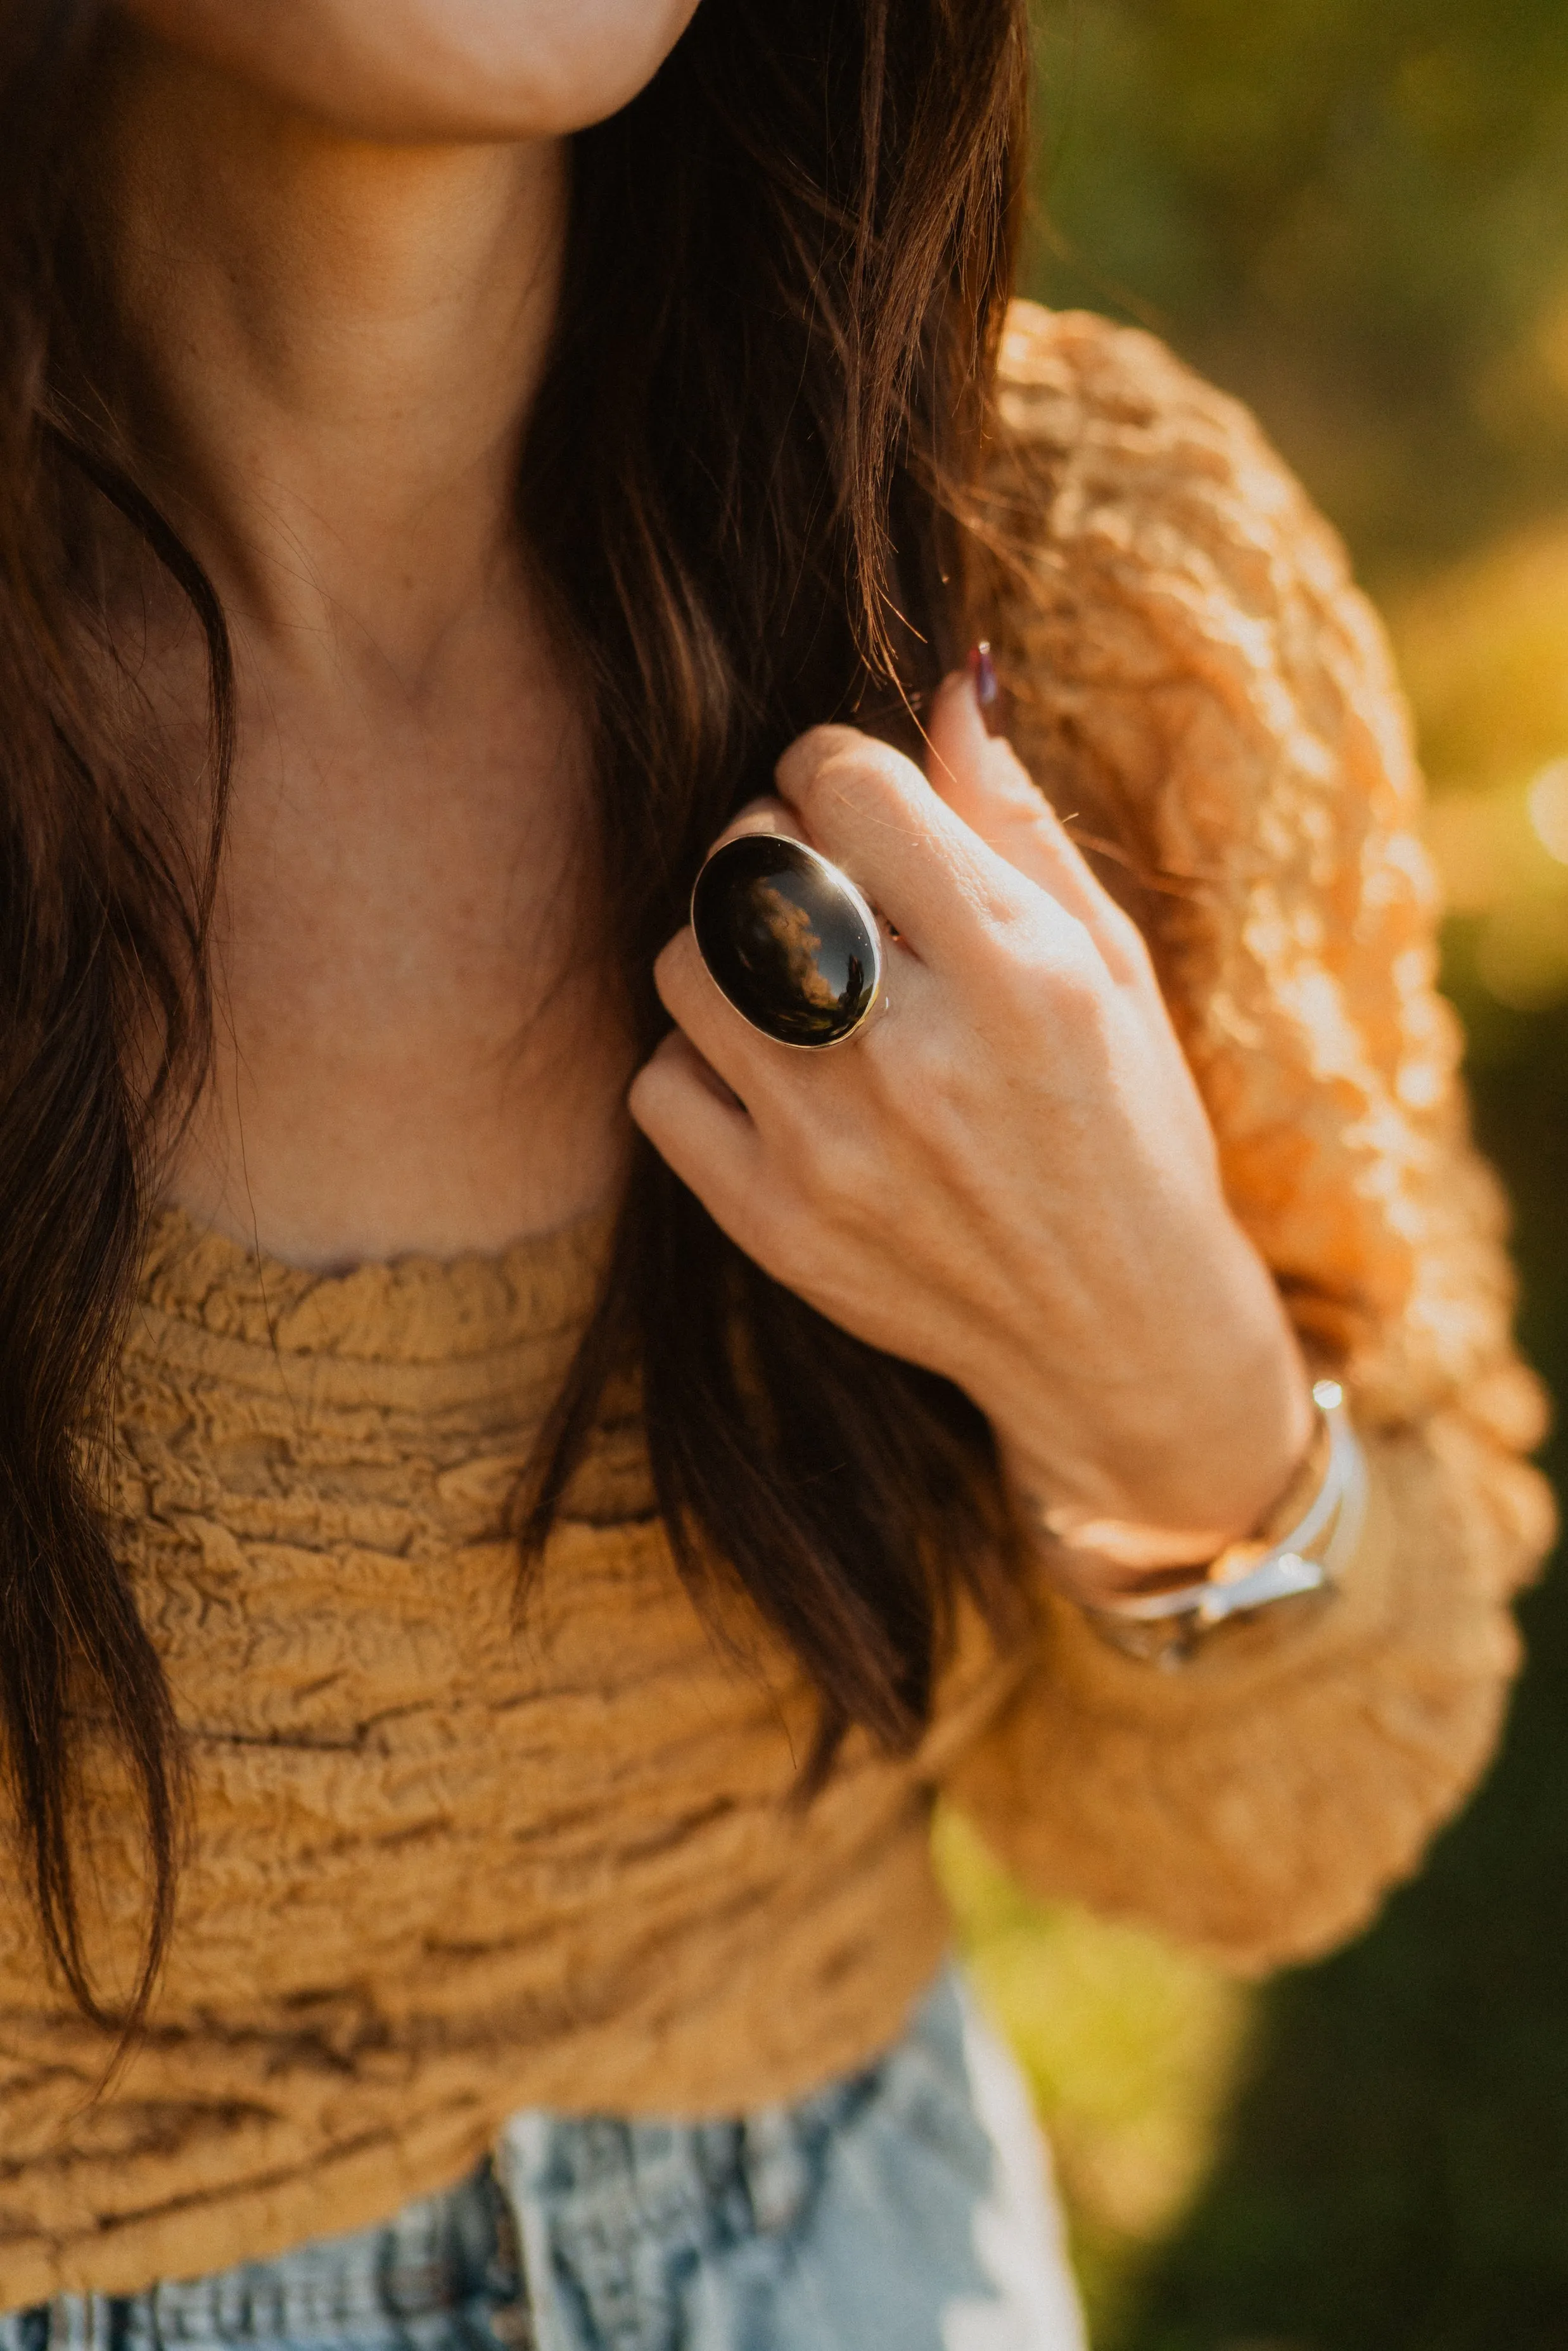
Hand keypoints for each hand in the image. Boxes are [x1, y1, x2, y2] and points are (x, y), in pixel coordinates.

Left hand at [628, 666, 1314, 1606]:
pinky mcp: (774, 1224)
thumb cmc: (1130, 1129)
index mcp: (1018, 969)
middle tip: (818, 882)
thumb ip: (1017, 826)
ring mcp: (833, 1145)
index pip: (848, 783)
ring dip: (724, 943)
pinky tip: (768, 1073)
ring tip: (789, 977)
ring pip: (684, 960)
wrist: (1121, 1335)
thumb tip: (947, 686)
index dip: (835, 765)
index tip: (855, 804)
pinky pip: (660, 1084)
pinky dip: (698, 1060)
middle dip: (771, 839)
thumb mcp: (1112, 966)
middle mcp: (916, 1052)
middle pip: (746, 858)